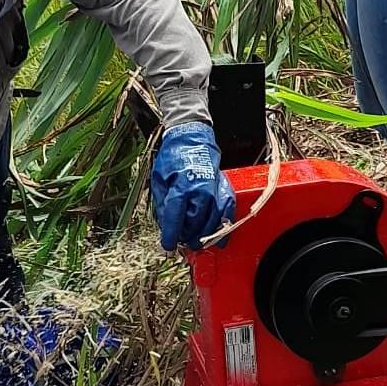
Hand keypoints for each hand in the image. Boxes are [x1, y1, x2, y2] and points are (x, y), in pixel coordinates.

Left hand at [151, 122, 235, 251]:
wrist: (193, 138)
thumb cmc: (174, 157)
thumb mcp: (159, 179)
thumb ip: (163, 203)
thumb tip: (166, 224)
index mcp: (181, 187)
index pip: (175, 219)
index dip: (170, 236)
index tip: (168, 246)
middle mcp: (200, 192)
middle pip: (194, 225)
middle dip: (186, 236)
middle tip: (180, 239)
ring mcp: (215, 192)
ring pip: (211, 224)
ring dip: (202, 235)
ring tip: (194, 240)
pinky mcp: (225, 191)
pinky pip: (227, 215)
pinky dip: (223, 229)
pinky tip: (218, 240)